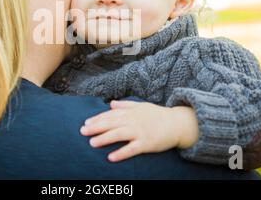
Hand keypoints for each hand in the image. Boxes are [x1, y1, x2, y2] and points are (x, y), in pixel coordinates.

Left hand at [80, 100, 198, 161]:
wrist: (178, 124)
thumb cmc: (158, 115)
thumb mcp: (142, 106)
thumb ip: (125, 105)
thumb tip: (111, 104)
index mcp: (131, 112)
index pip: (111, 115)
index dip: (98, 118)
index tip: (86, 123)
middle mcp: (134, 121)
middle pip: (112, 123)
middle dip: (96, 127)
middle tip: (82, 131)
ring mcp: (140, 132)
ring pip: (119, 134)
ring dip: (104, 139)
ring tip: (92, 143)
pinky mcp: (147, 143)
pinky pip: (132, 149)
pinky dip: (121, 153)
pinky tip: (111, 157)